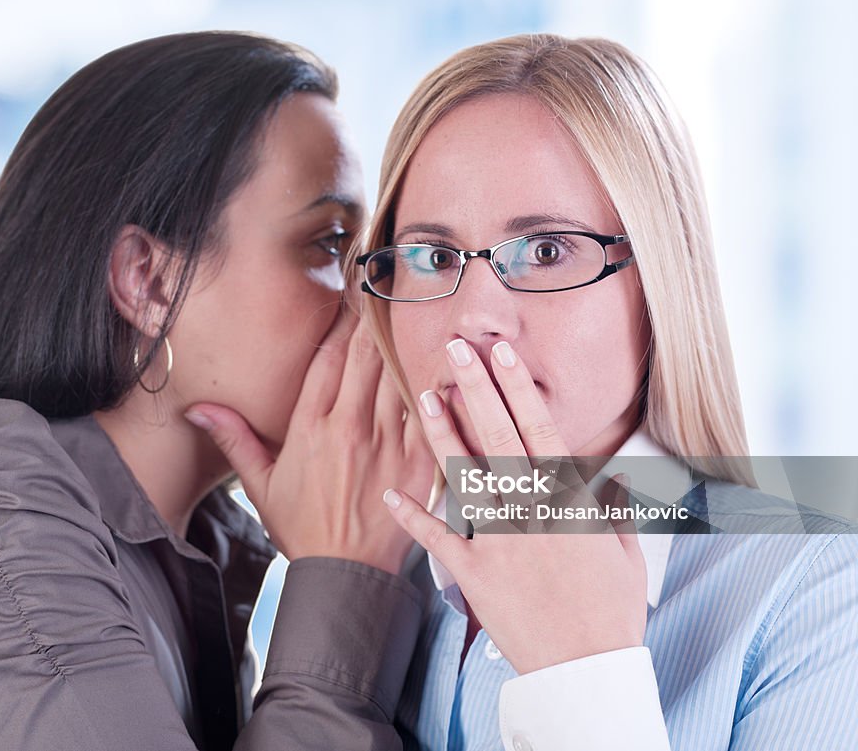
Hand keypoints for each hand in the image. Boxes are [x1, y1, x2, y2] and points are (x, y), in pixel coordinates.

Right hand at [186, 309, 434, 574]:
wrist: (346, 575)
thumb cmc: (302, 528)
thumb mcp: (260, 484)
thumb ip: (234, 439)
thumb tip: (196, 409)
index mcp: (310, 428)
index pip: (327, 358)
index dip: (340, 323)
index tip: (349, 298)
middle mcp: (350, 428)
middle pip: (365, 355)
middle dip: (372, 319)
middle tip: (382, 290)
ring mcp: (387, 442)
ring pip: (397, 374)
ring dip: (401, 341)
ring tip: (408, 310)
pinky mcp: (417, 459)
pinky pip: (427, 409)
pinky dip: (431, 382)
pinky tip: (438, 357)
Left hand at [383, 337, 646, 672]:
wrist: (586, 668)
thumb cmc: (611, 611)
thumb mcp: (627, 554)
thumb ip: (614, 510)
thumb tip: (614, 477)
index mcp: (567, 501)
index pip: (538, 429)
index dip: (516, 387)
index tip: (502, 353)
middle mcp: (529, 511)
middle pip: (496, 437)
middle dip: (475, 389)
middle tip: (455, 350)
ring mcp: (499, 540)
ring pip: (464, 475)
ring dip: (442, 433)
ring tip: (425, 395)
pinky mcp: (473, 573)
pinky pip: (438, 537)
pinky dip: (414, 515)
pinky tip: (392, 491)